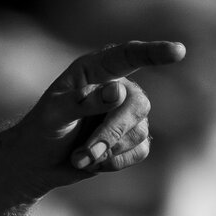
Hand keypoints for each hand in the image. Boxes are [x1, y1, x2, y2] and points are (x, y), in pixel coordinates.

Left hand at [12, 40, 184, 190]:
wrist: (37, 162)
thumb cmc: (41, 130)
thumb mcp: (54, 114)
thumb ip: (84, 102)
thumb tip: (119, 92)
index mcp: (95, 70)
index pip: (128, 56)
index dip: (155, 52)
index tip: (178, 52)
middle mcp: (118, 87)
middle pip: (137, 105)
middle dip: (111, 133)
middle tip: (83, 154)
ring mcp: (127, 113)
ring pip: (138, 132)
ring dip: (106, 152)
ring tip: (79, 158)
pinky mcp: (132, 138)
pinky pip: (140, 151)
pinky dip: (114, 162)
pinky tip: (93, 163)